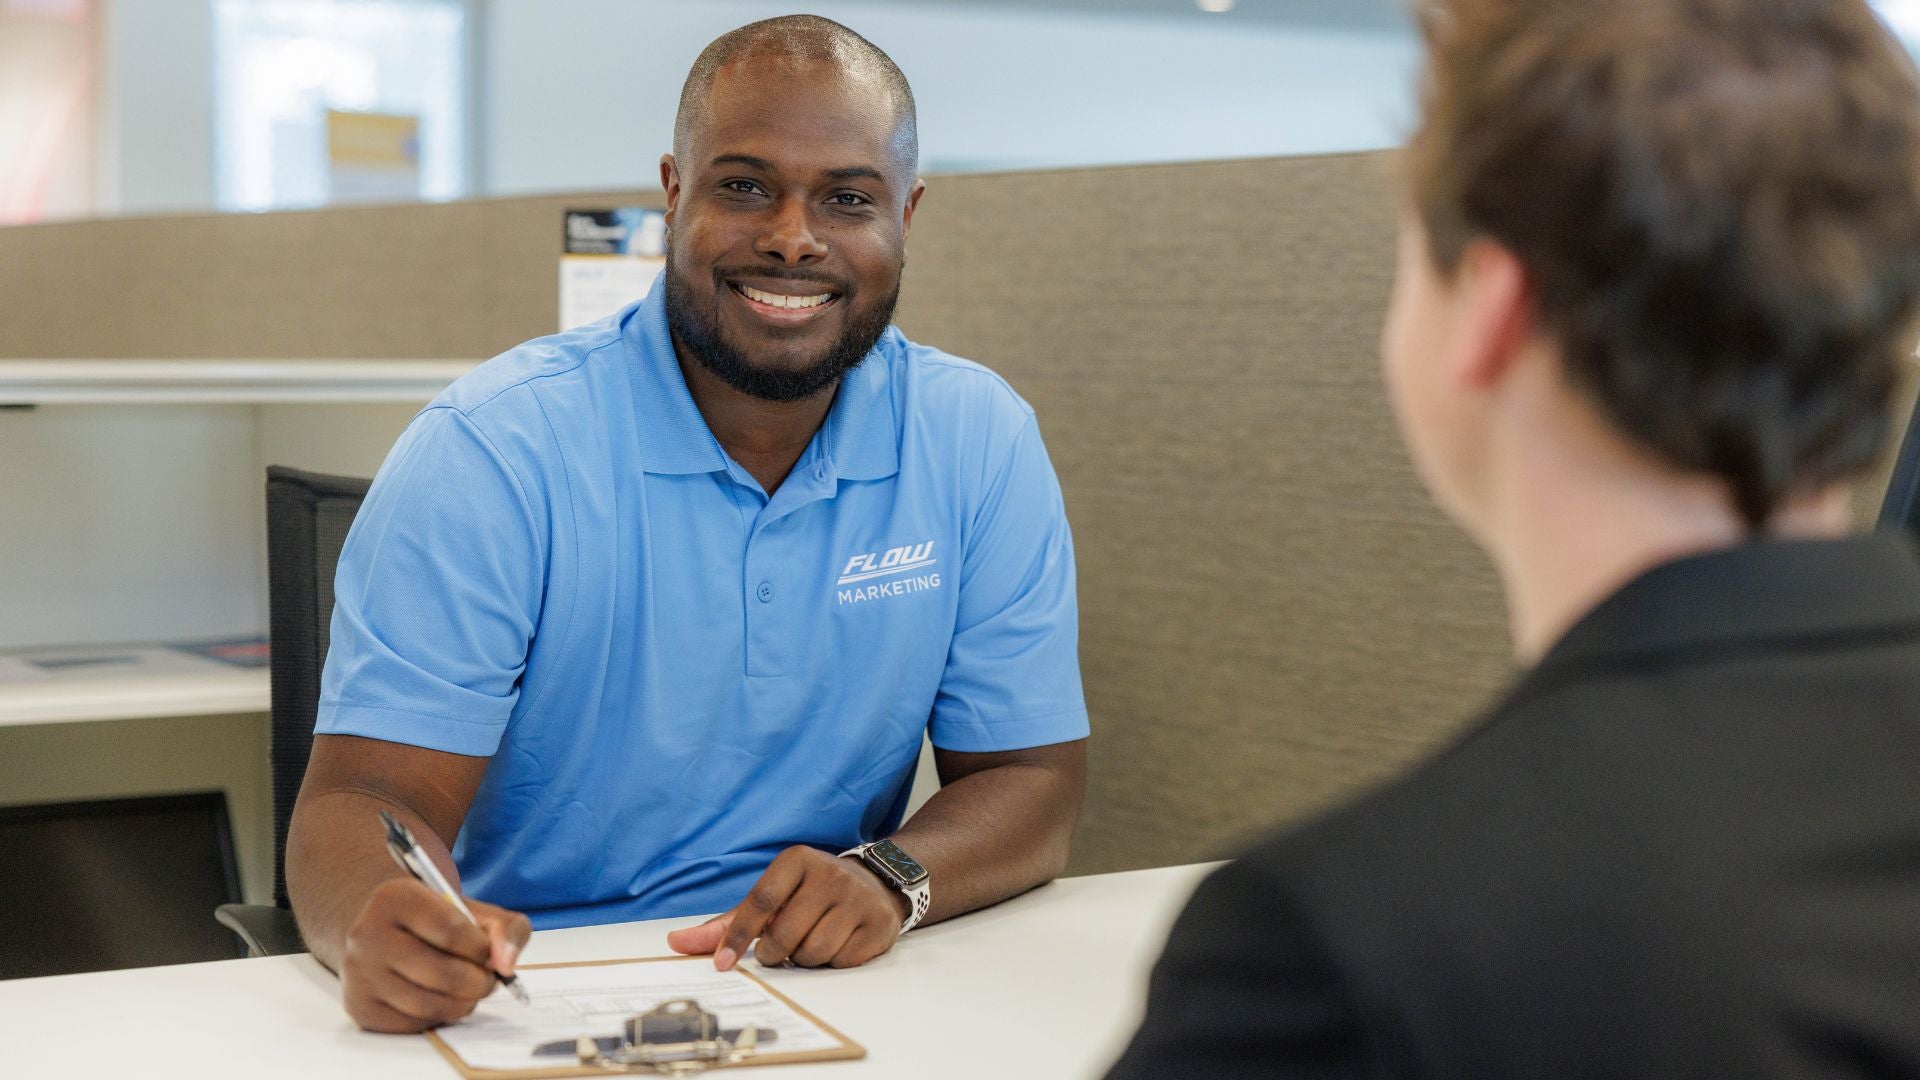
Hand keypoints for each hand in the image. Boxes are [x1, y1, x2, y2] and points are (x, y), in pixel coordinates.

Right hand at [339, 877, 531, 1032]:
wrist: (385, 934)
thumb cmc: (435, 922)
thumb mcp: (472, 911)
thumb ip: (506, 928)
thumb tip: (507, 965)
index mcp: (395, 898)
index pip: (452, 930)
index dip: (481, 948)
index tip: (487, 953)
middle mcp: (368, 934)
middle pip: (443, 973)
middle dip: (479, 982)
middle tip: (487, 980)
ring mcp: (359, 973)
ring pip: (429, 1004)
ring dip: (463, 1004)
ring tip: (469, 991)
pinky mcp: (359, 1007)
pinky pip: (412, 1024)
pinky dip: (437, 1017)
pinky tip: (440, 1000)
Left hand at [666, 846, 908, 970]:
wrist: (875, 884)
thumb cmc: (809, 895)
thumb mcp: (771, 899)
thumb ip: (724, 924)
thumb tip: (675, 943)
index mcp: (796, 860)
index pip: (759, 902)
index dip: (738, 937)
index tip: (722, 965)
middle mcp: (829, 874)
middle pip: (784, 935)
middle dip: (774, 953)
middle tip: (778, 949)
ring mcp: (857, 898)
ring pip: (813, 952)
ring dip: (804, 959)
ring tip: (810, 943)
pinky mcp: (878, 923)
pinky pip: (842, 961)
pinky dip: (832, 962)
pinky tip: (837, 944)